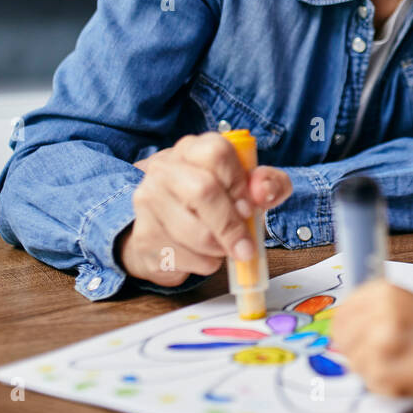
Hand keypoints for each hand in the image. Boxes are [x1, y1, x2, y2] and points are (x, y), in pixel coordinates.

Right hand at [117, 132, 291, 287]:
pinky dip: (203, 264)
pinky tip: (202, 255)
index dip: (239, 182)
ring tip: (224, 248)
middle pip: (203, 190)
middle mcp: (165, 168)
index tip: (249, 207)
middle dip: (231, 225)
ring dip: (220, 249)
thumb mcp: (250, 189)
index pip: (216, 153)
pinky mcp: (143, 235)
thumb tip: (263, 191)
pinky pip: (183, 256)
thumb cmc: (216, 203)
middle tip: (245, 245)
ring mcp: (148, 201)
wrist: (166, 229)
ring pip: (194, 232)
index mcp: (194, 149)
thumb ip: (269, 184)